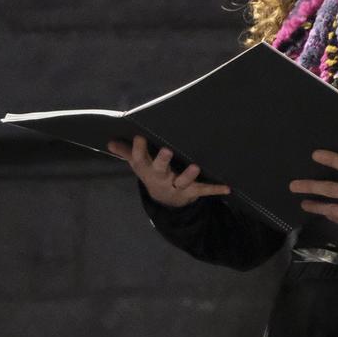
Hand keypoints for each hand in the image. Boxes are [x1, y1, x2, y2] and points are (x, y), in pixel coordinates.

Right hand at [108, 135, 229, 208]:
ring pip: (182, 181)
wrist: (165, 200)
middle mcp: (161, 179)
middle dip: (162, 161)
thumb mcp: (139, 164)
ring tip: (195, 166)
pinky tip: (227, 187)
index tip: (140, 136)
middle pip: (159, 170)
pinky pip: (203, 190)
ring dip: (188, 175)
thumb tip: (110, 142)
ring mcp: (176, 186)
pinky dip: (215, 189)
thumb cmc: (153, 174)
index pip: (140, 159)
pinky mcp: (191, 192)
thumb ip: (127, 152)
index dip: (139, 149)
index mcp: (147, 170)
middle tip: (166, 150)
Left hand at [290, 150, 337, 240]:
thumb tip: (336, 171)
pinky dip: (335, 218)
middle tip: (293, 186)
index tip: (315, 155)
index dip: (332, 159)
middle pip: (332, 190)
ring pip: (334, 210)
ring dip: (317, 207)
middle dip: (311, 187)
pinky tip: (326, 214)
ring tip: (304, 204)